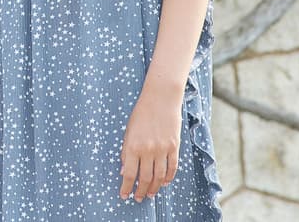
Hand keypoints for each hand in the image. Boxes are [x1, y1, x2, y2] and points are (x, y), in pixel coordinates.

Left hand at [119, 81, 181, 201]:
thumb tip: (124, 172)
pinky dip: (168, 178)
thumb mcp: (128, 131)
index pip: (130, 174)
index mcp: (133, 146)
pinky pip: (172, 168)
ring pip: (159, 176)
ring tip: (150, 194)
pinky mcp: (175, 147)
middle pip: (145, 178)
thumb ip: (126, 152)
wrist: (160, 99)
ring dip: (154, 188)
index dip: (126, 187)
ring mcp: (163, 149)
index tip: (124, 195)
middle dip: (141, 191)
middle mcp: (148, 150)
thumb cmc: (141, 113)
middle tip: (138, 198)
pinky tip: (163, 183)